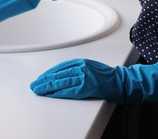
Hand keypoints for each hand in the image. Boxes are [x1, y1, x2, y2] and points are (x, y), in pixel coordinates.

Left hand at [30, 58, 157, 103]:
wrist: (123, 82)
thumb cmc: (109, 77)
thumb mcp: (91, 68)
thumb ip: (79, 69)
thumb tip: (64, 75)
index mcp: (82, 62)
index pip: (60, 67)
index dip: (49, 73)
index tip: (41, 78)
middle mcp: (81, 67)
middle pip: (58, 74)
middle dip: (44, 80)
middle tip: (34, 85)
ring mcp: (84, 76)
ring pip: (60, 81)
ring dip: (47, 86)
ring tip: (38, 90)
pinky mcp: (87, 86)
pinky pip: (68, 90)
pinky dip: (57, 92)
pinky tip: (50, 94)